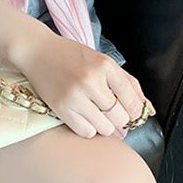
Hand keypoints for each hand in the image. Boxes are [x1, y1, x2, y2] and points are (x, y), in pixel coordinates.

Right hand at [9, 29, 155, 139]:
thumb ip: (126, 81)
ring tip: (95, 112)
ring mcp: (76, 96)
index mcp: (105, 65)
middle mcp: (92, 81)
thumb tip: (145, 107)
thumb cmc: (70, 54)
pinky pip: (86, 132)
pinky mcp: (62, 108)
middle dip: (119, 118)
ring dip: (104, 124)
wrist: (37, 51)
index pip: (132, 100)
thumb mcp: (101, 59)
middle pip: (120, 117)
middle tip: (110, 111)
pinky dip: (88, 128)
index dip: (136, 111)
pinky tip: (83, 115)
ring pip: (105, 128)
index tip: (131, 113)